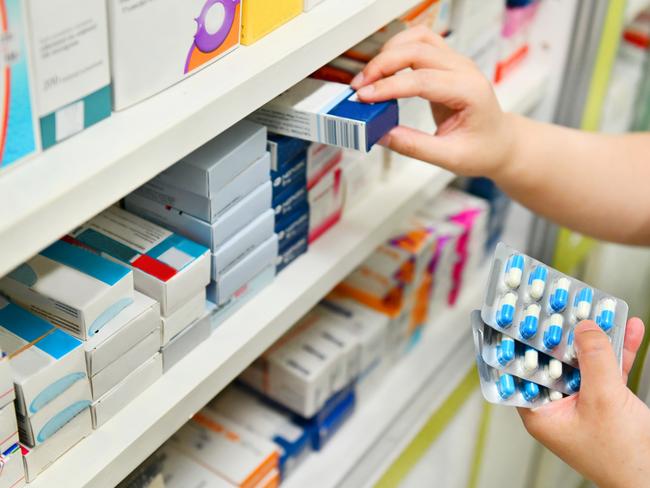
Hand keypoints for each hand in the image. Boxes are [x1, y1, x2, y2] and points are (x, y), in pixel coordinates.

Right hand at [351, 26, 515, 177]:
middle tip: (359, 88)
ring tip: (369, 77)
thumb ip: (414, 146)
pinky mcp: (446, 63)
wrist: (500, 142)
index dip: (389, 87)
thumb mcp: (449, 157)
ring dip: (389, 52)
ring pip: (418, 38)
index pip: (422, 80)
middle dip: (382, 65)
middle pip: (417, 50)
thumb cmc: (482, 149)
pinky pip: (421, 42)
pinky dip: (398, 49)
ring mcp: (456, 62)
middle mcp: (464, 70)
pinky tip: (384, 68)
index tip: (364, 98)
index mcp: (470, 92)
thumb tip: (381, 134)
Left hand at [518, 319, 649, 487]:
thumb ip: (593, 360)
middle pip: (553, 360)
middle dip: (561, 332)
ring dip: (593, 336)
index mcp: (540, 412)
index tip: (518, 316)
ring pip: (582, 361)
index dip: (519, 341)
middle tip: (559, 303)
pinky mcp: (606, 402)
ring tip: (596, 306)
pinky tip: (629, 327)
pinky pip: (608, 369)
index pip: (520, 370)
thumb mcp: (603, 399)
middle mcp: (556, 406)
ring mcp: (581, 402)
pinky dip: (618, 350)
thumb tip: (583, 327)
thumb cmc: (622, 458)